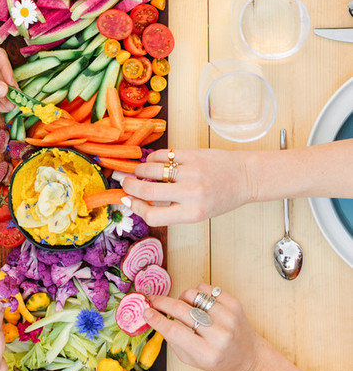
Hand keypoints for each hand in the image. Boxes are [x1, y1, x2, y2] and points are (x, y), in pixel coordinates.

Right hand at [121, 148, 253, 224]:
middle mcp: (190, 193)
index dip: (135, 208)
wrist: (246, 177)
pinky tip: (154, 162)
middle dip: (129, 187)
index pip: (152, 216)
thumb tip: (141, 201)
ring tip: (138, 172)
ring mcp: (191, 172)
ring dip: (139, 170)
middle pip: (146, 191)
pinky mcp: (192, 154)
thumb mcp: (199, 212)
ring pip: (151, 169)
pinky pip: (162, 155)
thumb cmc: (223, 198)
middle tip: (125, 184)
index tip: (128, 201)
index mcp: (192, 213)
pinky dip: (153, 158)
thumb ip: (173, 209)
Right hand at [143, 284, 263, 370]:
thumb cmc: (217, 360)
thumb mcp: (192, 360)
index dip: (156, 319)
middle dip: (162, 302)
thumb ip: (174, 340)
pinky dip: (198, 294)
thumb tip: (153, 316)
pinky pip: (206, 288)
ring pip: (192, 294)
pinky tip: (200, 305)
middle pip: (181, 310)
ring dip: (182, 299)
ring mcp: (228, 317)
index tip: (146, 311)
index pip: (174, 331)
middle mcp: (219, 335)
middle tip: (152, 300)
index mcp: (207, 354)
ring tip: (185, 308)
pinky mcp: (234, 304)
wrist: (249, 358)